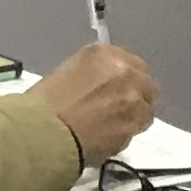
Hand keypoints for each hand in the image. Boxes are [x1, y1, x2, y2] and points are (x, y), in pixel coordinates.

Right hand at [30, 42, 158, 162]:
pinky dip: (128, 131)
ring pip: (146, 106)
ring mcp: (134, 97)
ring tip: (113, 126)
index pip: (127, 62)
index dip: (122, 78)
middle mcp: (124, 70)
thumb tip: (99, 87)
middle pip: (144, 81)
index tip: (114, 89)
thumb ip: (91, 75)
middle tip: (118, 108)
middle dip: (135, 93)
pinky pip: (139, 126)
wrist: (45, 132)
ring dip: (134, 114)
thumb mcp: (65, 74)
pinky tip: (110, 137)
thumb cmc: (44, 105)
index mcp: (103, 53)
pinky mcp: (136, 123)